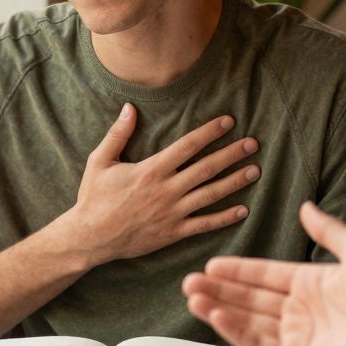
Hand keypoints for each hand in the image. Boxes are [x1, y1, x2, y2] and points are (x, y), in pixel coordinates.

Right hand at [67, 103, 259, 266]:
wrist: (90, 237)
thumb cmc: (93, 198)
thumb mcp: (99, 161)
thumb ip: (117, 134)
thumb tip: (129, 108)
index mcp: (151, 170)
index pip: (188, 146)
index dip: (210, 132)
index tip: (229, 121)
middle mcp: (166, 190)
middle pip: (207, 168)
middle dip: (232, 154)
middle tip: (253, 144)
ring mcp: (172, 213)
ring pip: (211, 195)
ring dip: (235, 182)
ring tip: (255, 170)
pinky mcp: (173, 233)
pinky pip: (204, 224)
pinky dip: (225, 218)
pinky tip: (243, 210)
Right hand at [183, 202, 345, 345]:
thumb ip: (327, 229)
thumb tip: (306, 206)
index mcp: (309, 282)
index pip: (263, 274)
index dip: (236, 270)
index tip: (210, 265)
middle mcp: (298, 307)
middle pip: (249, 297)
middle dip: (218, 290)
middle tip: (188, 282)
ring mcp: (295, 333)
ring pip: (248, 319)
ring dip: (219, 308)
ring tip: (192, 298)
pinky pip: (258, 342)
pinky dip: (235, 330)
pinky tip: (216, 316)